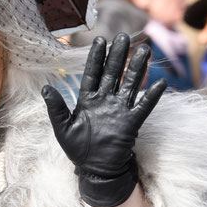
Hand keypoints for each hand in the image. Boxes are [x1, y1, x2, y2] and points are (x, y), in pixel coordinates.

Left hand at [41, 33, 165, 206]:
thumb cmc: (77, 148)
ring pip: (129, 84)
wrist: (95, 169)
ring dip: (137, 68)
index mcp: (87, 100)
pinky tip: (160, 82)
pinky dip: (151, 95)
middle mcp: (104, 101)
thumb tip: (45, 88)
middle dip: (118, 55)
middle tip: (123, 36)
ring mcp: (119, 110)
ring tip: (144, 50)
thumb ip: (56, 107)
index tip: (100, 40)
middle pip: (112, 73)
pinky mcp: (131, 123)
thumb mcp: (62, 127)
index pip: (92, 74)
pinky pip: (143, 106)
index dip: (96, 57)